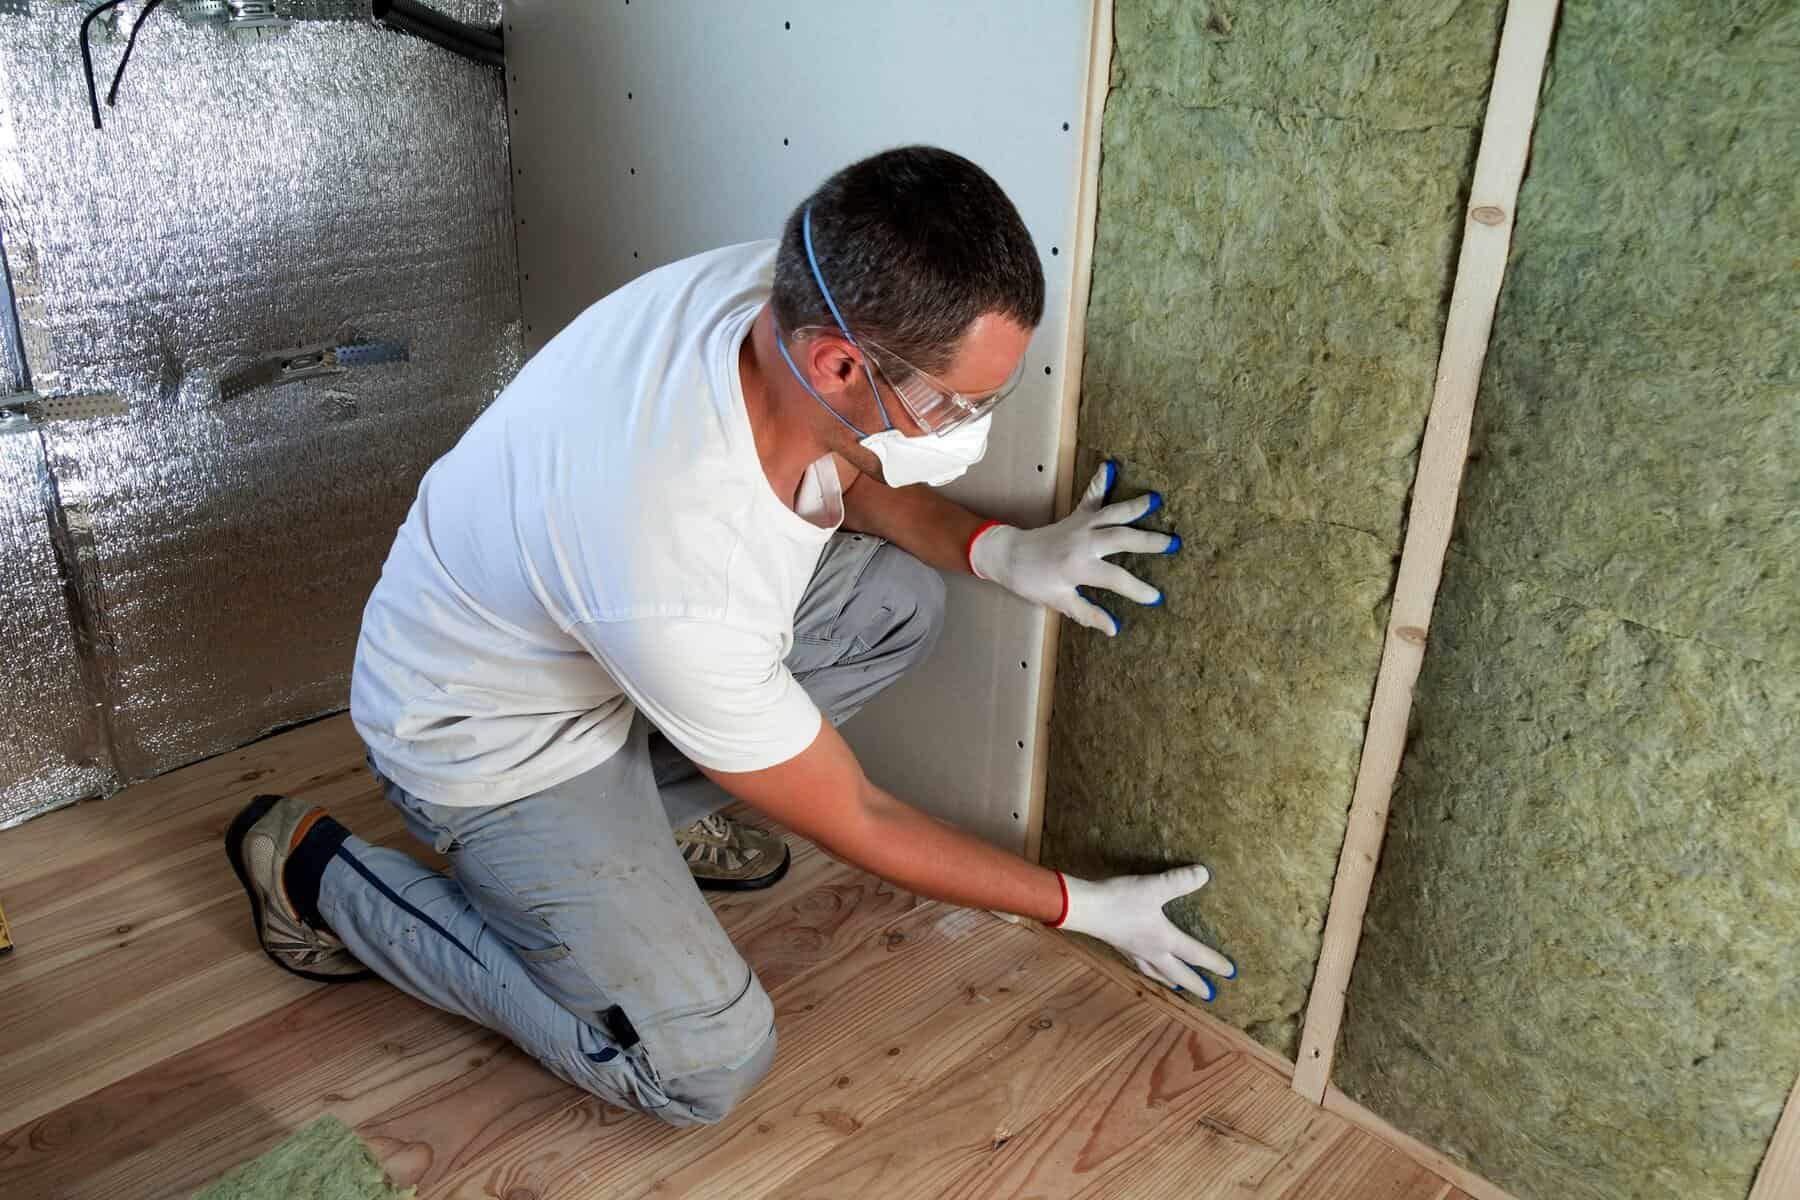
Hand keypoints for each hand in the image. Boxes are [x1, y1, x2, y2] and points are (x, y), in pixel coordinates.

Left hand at [968, 461, 1178, 635]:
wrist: (1008, 555)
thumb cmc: (1033, 582)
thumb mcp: (1059, 602)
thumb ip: (1087, 614)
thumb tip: (1113, 629)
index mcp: (1079, 566)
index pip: (1116, 579)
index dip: (1137, 590)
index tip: (1156, 598)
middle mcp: (1083, 541)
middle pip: (1122, 538)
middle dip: (1148, 541)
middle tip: (1173, 542)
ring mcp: (1080, 525)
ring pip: (1112, 513)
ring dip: (1134, 507)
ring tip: (1156, 500)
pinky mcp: (1075, 516)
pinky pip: (1091, 497)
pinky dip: (1100, 482)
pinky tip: (1109, 466)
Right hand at [1052, 865, 1235, 999]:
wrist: (1085, 909)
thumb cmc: (1121, 899)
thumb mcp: (1155, 887)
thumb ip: (1180, 880)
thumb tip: (1205, 873)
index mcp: (1164, 939)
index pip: (1195, 954)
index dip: (1214, 963)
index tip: (1231, 973)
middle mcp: (1151, 951)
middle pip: (1178, 972)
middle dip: (1195, 984)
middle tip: (1210, 996)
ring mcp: (1133, 951)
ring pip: (1156, 972)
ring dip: (1169, 980)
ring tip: (1177, 986)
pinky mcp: (1119, 946)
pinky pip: (1138, 964)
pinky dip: (1147, 970)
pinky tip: (1144, 965)